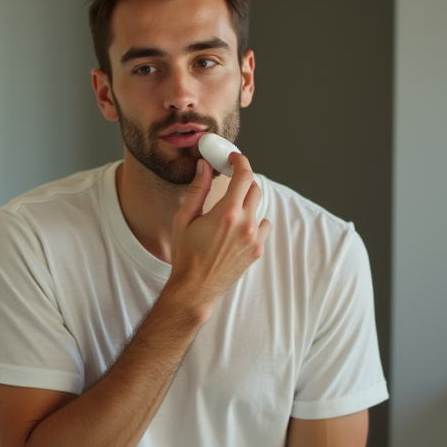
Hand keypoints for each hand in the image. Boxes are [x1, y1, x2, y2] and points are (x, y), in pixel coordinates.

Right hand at [166, 153, 270, 322]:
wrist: (195, 288)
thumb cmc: (186, 255)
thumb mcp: (184, 219)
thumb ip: (197, 190)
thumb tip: (204, 167)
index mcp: (226, 213)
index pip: (244, 176)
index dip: (240, 162)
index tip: (234, 158)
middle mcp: (245, 224)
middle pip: (255, 188)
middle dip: (243, 181)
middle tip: (230, 182)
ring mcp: (254, 238)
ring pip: (259, 208)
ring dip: (247, 203)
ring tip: (228, 213)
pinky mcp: (258, 250)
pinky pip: (262, 227)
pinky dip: (252, 223)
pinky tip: (235, 231)